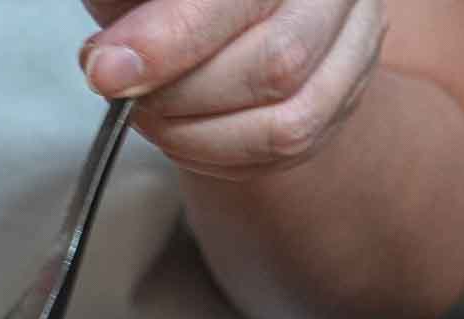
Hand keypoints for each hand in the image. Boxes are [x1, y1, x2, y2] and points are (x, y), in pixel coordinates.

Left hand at [79, 0, 387, 178]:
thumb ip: (128, 12)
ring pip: (289, 124)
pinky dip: (220, 158)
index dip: (170, 40)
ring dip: (198, 138)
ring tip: (149, 116)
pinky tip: (183, 134)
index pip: (237, 0)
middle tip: (124, 93)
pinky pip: (289, 153)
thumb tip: (110, 64)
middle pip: (276, 65)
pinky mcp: (346, 99)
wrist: (224, 10)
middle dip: (181, 96)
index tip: (107, 72)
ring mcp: (356, 45)